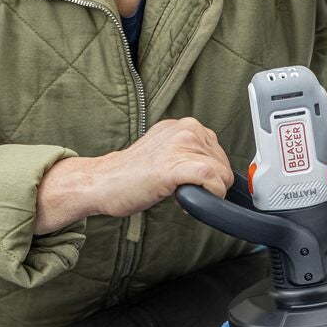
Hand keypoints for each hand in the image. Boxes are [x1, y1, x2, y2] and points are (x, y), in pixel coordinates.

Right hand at [34, 118, 232, 231]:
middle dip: (212, 185)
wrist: (103, 182)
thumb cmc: (132, 174)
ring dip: (209, 192)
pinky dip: (210, 194)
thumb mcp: (167, 152)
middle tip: (186, 192)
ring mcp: (181, 145)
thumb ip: (190, 153)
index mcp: (185, 125)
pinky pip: (211, 178)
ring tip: (181, 194)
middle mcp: (186, 129)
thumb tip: (217, 170)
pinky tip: (187, 201)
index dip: (213, 175)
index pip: (219, 152)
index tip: (197, 186)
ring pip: (221, 173)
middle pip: (223, 164)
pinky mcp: (175, 165)